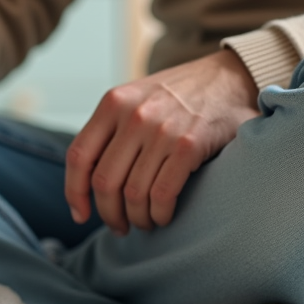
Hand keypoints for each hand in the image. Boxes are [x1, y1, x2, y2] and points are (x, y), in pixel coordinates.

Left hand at [64, 49, 259, 233]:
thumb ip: (111, 129)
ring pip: (133, 193)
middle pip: (104, 182)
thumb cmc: (178, 97)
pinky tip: (163, 217)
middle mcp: (133, 115)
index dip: (74, 192)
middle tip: (120, 227)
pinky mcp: (189, 146)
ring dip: (137, 218)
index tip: (80, 214)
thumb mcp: (136, 98)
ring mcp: (161, 130)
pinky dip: (159, 214)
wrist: (228, 76)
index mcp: (113, 103)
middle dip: (109, 214)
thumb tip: (87, 180)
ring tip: (144, 223)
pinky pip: (162, 194)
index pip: (79, 156)